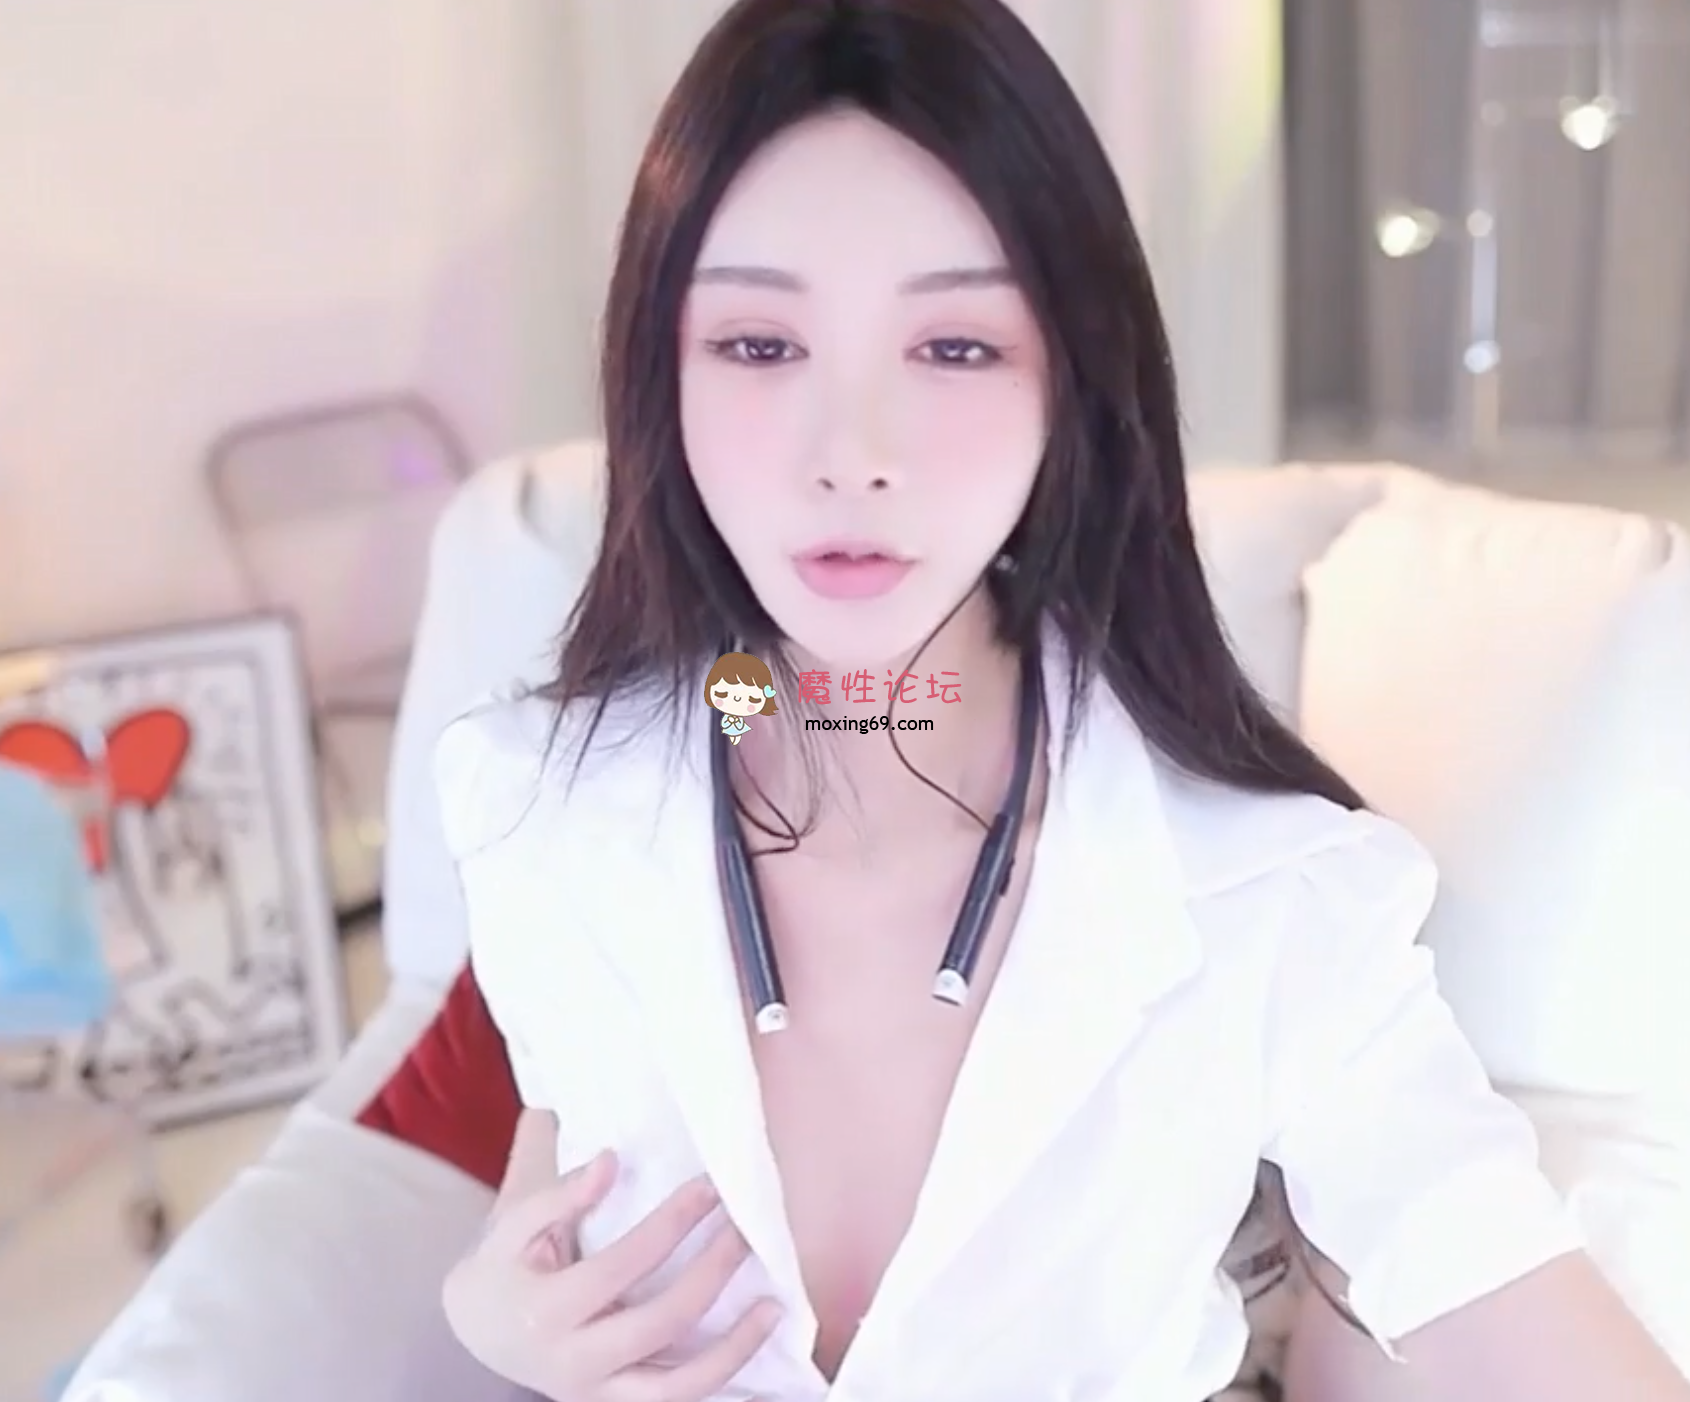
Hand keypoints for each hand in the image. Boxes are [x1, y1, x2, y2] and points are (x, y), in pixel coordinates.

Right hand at [442, 1148, 782, 1401]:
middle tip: (743, 1230)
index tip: (709, 1188)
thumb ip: (559, 1191)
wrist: (478, 1329)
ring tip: (774, 1306)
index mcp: (543, 1312)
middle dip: (712, 1273)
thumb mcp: (513, 1221)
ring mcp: (597, 1394)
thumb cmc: (504, 1264)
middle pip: (660, 1324)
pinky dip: (721, 1379)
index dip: (671, 1224)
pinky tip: (756, 1351)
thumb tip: (611, 1162)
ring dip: (734, 1348)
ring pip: (679, 1388)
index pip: (621, 1266)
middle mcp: (572, 1364)